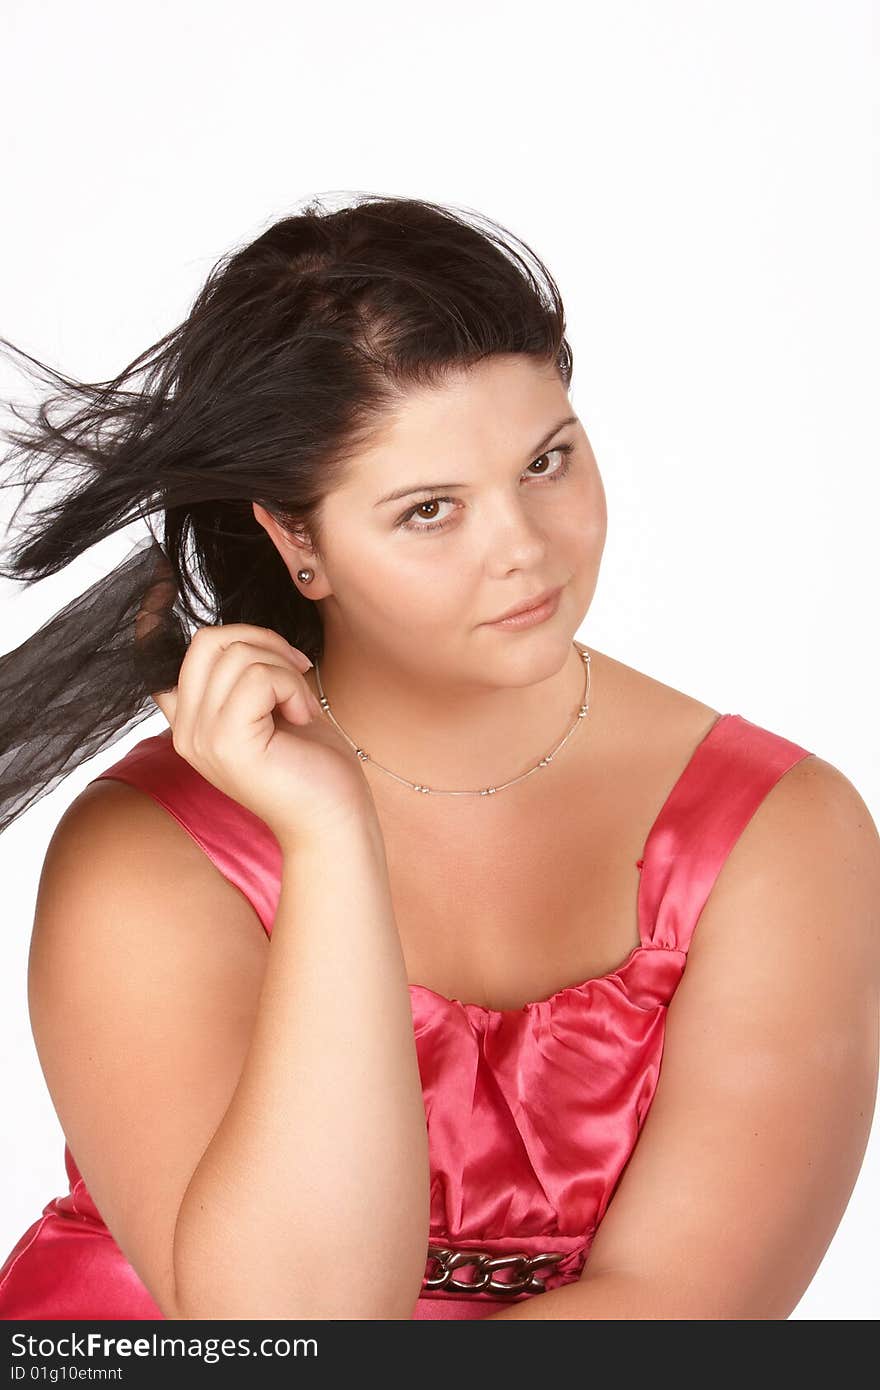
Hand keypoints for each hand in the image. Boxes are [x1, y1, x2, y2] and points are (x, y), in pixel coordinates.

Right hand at [148, 623, 374, 845]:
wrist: (334, 819)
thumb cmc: (313, 763)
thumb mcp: (271, 708)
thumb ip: (243, 676)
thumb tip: (236, 634)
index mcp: (191, 723)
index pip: (155, 657)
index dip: (154, 619)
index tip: (156, 588)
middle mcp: (186, 733)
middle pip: (208, 641)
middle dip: (264, 642)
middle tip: (298, 672)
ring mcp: (202, 739)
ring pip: (238, 654)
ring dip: (285, 669)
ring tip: (301, 705)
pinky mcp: (228, 743)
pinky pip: (258, 676)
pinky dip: (292, 686)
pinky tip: (303, 716)